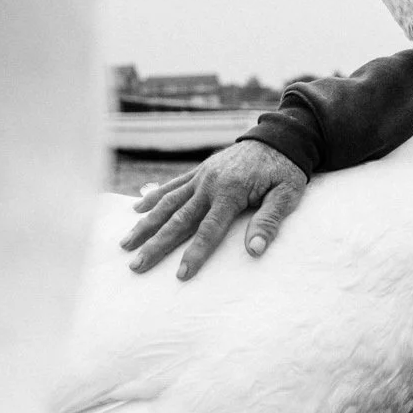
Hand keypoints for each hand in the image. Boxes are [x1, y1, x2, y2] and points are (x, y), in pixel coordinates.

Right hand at [120, 140, 306, 279]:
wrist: (280, 137)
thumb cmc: (286, 170)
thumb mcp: (287, 195)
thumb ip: (269, 221)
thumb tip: (254, 250)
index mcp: (230, 192)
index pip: (208, 230)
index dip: (194, 254)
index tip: (180, 275)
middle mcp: (209, 184)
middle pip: (178, 219)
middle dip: (156, 244)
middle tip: (135, 266)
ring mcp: (202, 176)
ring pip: (168, 203)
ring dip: (146, 224)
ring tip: (126, 243)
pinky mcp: (200, 170)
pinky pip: (173, 185)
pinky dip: (154, 197)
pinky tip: (137, 209)